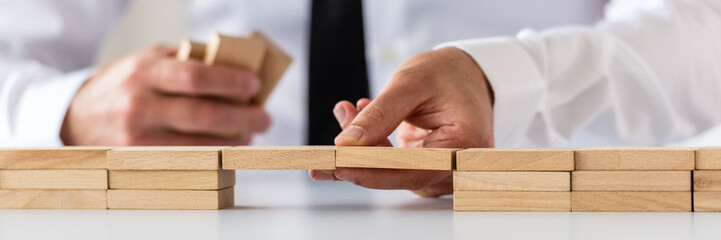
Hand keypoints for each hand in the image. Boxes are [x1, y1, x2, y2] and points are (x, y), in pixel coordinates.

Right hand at [60, 45, 270, 145]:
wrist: (78, 115)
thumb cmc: (124, 84)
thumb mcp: (148, 60)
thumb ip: (186, 59)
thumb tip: (233, 64)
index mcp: (142, 72)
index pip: (194, 77)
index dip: (229, 82)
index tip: (254, 85)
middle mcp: (139, 104)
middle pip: (202, 115)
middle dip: (242, 118)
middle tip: (264, 118)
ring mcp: (137, 136)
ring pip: (198, 143)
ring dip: (233, 140)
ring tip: (250, 133)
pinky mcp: (138, 158)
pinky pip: (186, 158)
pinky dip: (213, 154)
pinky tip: (227, 147)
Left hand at [310, 47, 494, 196]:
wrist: (465, 74)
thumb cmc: (446, 74)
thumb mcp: (410, 83)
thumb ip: (380, 114)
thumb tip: (346, 144)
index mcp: (465, 145)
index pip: (414, 171)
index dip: (374, 172)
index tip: (339, 166)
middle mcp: (458, 166)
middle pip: (401, 175)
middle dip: (361, 157)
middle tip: (325, 143)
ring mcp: (442, 171)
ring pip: (393, 172)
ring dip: (364, 148)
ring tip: (348, 111)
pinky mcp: (427, 168)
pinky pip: (393, 166)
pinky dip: (373, 146)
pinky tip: (359, 116)